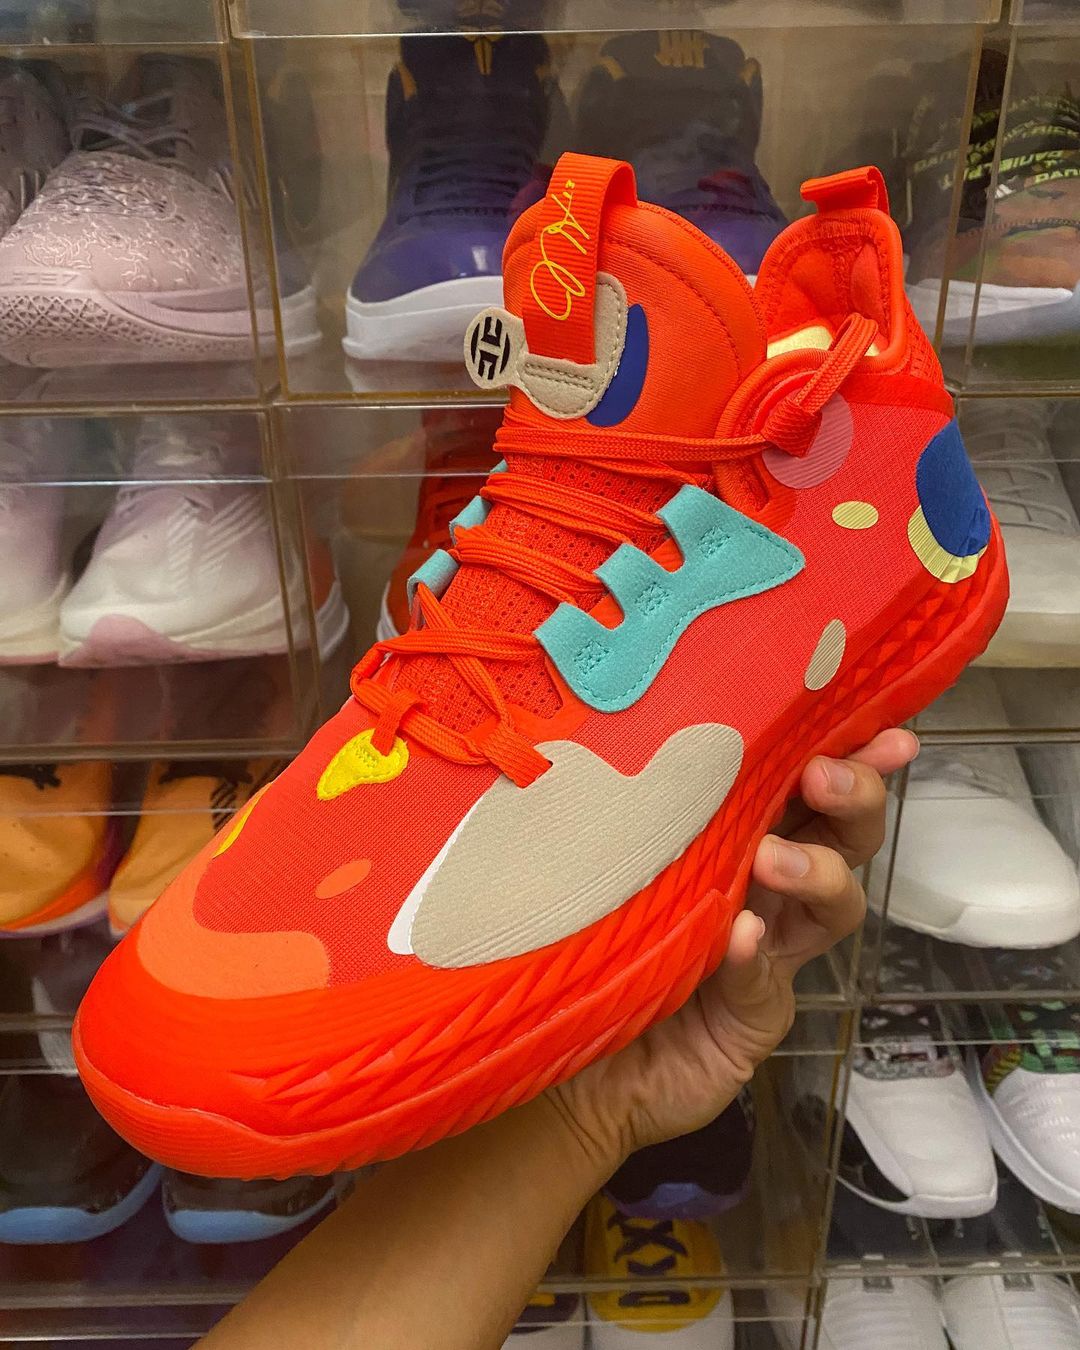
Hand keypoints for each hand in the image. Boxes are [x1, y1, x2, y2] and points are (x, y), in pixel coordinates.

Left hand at [546, 728, 918, 1170]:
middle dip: (854, 800)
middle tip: (824, 778)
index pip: (807, 786)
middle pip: (844, 839)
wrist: (574, 1052)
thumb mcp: (617, 856)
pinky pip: (765, 981)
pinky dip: (753, 955)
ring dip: (813, 870)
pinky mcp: (755, 1015)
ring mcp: (770, 954)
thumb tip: (650, 737)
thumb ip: (644, 808)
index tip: (889, 729)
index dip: (853, 754)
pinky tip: (741, 937)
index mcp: (740, 836)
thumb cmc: (592, 936)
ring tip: (771, 860)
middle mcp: (768, 890)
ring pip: (832, 905)